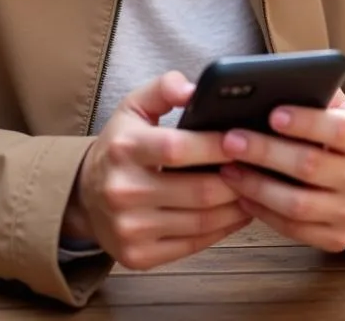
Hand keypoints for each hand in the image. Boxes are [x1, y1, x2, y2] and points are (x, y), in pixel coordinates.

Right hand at [65, 72, 250, 269]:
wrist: (85, 195)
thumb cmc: (120, 146)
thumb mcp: (134, 107)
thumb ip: (164, 88)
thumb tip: (194, 89)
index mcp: (124, 149)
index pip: (178, 148)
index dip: (216, 146)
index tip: (243, 139)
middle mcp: (123, 191)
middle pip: (199, 191)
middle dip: (237, 179)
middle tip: (259, 168)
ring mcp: (131, 228)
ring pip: (202, 221)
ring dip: (236, 206)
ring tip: (254, 189)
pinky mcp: (139, 256)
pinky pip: (193, 245)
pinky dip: (222, 230)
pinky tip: (235, 213)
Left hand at [218, 89, 344, 252]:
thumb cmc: (328, 131)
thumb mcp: (329, 106)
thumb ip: (308, 91)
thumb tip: (267, 83)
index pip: (337, 129)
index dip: (305, 122)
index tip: (273, 114)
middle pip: (309, 166)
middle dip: (265, 152)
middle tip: (230, 140)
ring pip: (298, 204)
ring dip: (257, 186)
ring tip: (227, 169)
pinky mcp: (338, 239)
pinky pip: (294, 230)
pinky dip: (263, 213)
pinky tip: (241, 195)